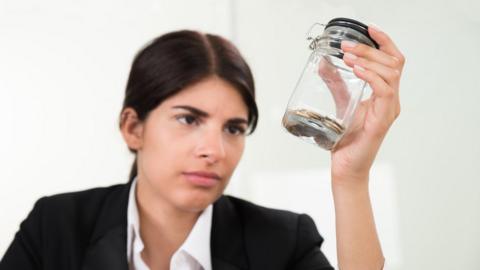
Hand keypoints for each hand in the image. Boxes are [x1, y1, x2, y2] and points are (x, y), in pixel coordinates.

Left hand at [330, 25, 404, 183]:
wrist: (346, 166)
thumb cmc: (346, 139)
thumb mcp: (340, 104)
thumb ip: (336, 84)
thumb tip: (323, 63)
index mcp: (384, 94)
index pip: (392, 61)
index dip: (384, 42)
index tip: (369, 29)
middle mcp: (391, 100)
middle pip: (392, 63)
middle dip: (370, 49)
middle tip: (347, 45)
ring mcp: (389, 110)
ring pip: (391, 73)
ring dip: (369, 60)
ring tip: (349, 56)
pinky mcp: (382, 120)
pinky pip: (385, 91)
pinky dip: (371, 77)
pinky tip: (357, 70)